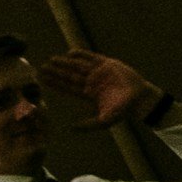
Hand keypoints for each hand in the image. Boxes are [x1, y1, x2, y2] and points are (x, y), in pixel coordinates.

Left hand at [39, 49, 164, 130]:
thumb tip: (71, 128)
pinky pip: (91, 57)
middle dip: (56, 72)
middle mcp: (91, 82)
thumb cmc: (123, 111)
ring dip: (65, 63)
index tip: (43, 80)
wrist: (139, 99)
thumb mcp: (103, 121)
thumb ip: (87, 125)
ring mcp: (98, 72)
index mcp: (88, 95)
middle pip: (69, 76)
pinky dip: (81, 55)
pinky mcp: (107, 64)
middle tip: (41, 68)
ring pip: (77, 66)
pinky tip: (70, 53)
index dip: (55, 84)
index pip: (67, 88)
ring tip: (51, 60)